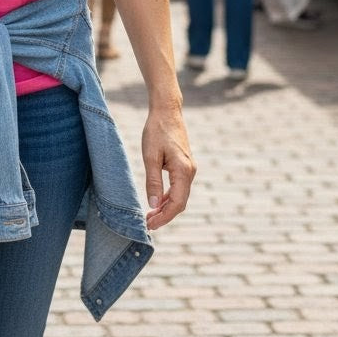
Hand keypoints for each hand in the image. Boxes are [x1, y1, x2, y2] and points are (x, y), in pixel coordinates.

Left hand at [142, 106, 194, 230]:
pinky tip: (157, 201)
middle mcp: (190, 172)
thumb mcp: (150, 156)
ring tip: (150, 215)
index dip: (164, 217)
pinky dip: (168, 196)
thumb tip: (153, 206)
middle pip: (180, 203)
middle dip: (165, 215)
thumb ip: (153, 181)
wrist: (167, 111)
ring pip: (180, 196)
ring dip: (166, 207)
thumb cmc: (156, 131)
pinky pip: (179, 187)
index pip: (176, 203)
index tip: (149, 225)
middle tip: (148, 224)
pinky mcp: (184, 165)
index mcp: (183, 171)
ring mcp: (189, 168)